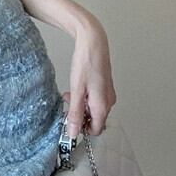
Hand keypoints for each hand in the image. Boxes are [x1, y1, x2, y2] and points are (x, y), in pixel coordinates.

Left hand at [62, 17, 116, 138]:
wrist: (93, 42)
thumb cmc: (86, 63)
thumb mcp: (76, 91)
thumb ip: (75, 113)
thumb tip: (73, 133)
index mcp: (103, 106)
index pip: (95, 130)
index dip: (81, 129)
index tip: (68, 121)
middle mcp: (109, 102)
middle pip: (95, 120)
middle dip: (80, 116)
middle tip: (67, 105)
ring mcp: (108, 93)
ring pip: (94, 109)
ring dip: (81, 106)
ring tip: (69, 94)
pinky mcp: (105, 86)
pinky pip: (95, 99)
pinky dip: (85, 97)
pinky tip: (76, 88)